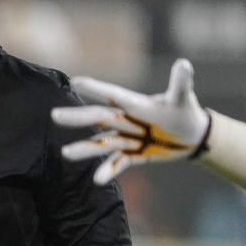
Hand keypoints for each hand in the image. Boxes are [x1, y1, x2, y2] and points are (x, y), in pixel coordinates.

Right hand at [51, 58, 210, 183]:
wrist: (191, 136)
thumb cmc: (185, 112)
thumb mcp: (184, 98)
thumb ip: (181, 84)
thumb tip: (184, 64)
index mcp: (136, 104)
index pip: (113, 95)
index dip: (96, 88)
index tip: (75, 82)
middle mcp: (127, 120)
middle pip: (99, 118)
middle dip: (78, 118)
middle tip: (55, 116)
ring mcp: (128, 138)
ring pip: (103, 143)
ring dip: (86, 148)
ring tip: (66, 153)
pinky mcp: (133, 155)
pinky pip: (118, 163)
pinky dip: (108, 171)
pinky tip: (97, 180)